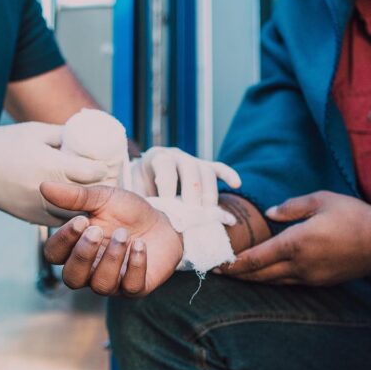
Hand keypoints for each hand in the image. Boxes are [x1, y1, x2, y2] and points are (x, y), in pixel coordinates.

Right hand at [0, 122, 115, 224]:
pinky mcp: (30, 218)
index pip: (92, 173)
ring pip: (74, 214)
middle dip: (100, 189)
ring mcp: (39, 207)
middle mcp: (48, 191)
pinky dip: (68, 215)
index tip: (107, 165)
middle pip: (88, 196)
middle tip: (107, 182)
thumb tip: (88, 137)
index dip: (104, 170)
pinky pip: (57, 221)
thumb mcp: (38, 131)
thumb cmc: (5, 142)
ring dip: (86, 207)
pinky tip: (74, 208)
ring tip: (93, 198)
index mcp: (53, 165)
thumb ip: (64, 135)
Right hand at [40, 182, 182, 296]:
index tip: (81, 220)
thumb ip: (75, 197)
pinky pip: (131, 287)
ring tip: (124, 235)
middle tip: (96, 230)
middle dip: (83, 255)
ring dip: (111, 258)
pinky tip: (140, 245)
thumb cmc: (127, 214)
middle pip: (72, 278)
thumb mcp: (102, 198)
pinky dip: (135, 265)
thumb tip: (44, 186)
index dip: (63, 240)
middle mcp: (90, 271)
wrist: (162, 222)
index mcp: (75, 249)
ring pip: (101, 285)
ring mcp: (113, 282)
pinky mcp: (137, 287)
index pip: (54, 255)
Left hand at [123, 147, 240, 206]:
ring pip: (207, 171)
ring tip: (207, 212)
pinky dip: (229, 175)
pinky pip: (219, 168)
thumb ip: (138, 198)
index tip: (168, 203)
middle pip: (190, 169)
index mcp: (156, 157)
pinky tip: (237, 184)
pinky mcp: (205, 167)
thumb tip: (146, 211)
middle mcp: (177, 155)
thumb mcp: (133, 190)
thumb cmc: (139, 187)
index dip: (167, 184)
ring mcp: (193, 160)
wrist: (145, 177)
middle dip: (192, 193)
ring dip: (209, 192)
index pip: (165, 165)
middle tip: (191, 214)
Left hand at [220, 191, 370, 285]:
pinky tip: (268, 274)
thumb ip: (291, 207)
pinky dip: (274, 278)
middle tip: (220, 271)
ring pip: (274, 281)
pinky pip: (290, 282)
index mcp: (295, 243)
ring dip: (255, 279)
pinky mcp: (321, 281)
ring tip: (239, 274)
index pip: (256, 258)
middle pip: (260, 275)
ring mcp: (311, 276)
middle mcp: (300, 265)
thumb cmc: (353, 215)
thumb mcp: (320, 200)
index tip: (219, 264)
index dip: (235, 263)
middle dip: (238, 274)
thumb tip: (270, 214)